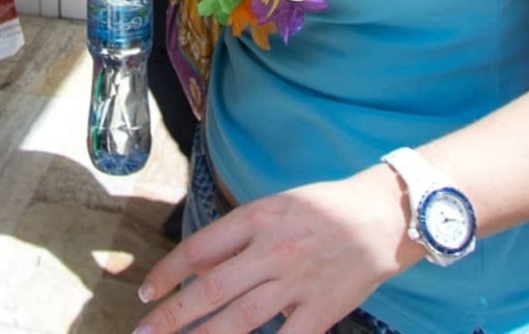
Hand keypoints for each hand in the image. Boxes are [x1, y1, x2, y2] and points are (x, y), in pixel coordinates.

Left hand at [135, 166, 412, 333]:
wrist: (384, 216)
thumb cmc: (324, 209)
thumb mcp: (274, 207)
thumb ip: (235, 239)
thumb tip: (197, 270)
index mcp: (257, 219)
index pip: (199, 248)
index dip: (167, 272)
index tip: (145, 291)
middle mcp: (273, 251)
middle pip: (211, 290)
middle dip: (172, 315)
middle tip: (144, 331)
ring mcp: (298, 283)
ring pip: (240, 319)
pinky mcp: (323, 309)